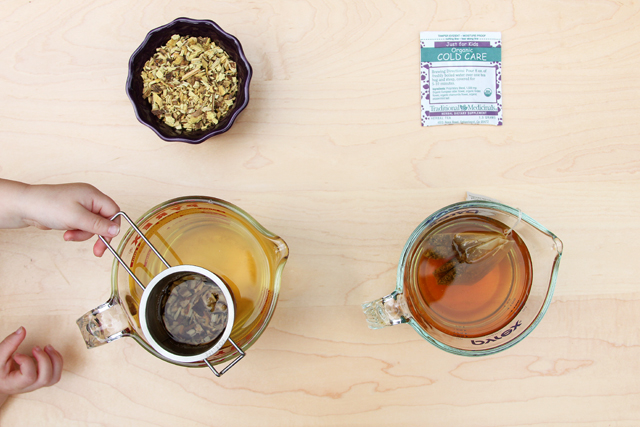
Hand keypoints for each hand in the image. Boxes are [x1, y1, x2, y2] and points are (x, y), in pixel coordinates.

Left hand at [0, 180, 119, 255]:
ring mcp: (81, 206)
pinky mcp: (73, 213)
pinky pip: (82, 226)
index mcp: (93, 195)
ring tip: (69, 236)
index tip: (106, 240)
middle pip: (104, 220)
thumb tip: (116, 230)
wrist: (25, 206)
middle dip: (97, 234)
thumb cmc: (49, 206)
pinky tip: (66, 233)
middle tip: (97, 250)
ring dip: (83, 234)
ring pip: (92, 225)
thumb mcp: (77, 218)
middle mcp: (89, 199)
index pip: (114, 211)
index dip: (112, 226)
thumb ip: (99, 225)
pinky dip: (76, 232)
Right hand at [0, 327, 62, 407]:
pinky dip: (57, 361)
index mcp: (15, 384)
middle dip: (44, 359)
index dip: (26, 362)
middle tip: (35, 348)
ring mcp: (37, 384)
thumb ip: (9, 344)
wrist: (0, 380)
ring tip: (47, 347)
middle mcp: (28, 387)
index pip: (29, 377)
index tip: (17, 354)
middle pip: (45, 378)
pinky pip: (56, 374)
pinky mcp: (42, 379)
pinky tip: (49, 351)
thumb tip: (22, 329)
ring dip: (55, 360)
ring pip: (54, 378)